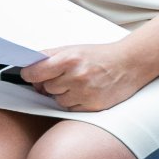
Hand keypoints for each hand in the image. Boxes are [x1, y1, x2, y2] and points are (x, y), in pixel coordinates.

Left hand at [18, 41, 147, 111]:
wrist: (130, 63)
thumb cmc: (101, 56)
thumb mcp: (75, 48)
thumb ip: (49, 57)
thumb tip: (28, 69)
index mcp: (70, 59)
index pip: (34, 73)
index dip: (30, 74)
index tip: (30, 74)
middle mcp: (76, 76)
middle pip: (45, 88)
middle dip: (51, 83)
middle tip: (66, 76)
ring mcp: (84, 93)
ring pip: (57, 100)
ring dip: (64, 94)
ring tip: (79, 83)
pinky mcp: (92, 106)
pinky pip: (70, 109)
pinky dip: (75, 102)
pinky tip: (86, 91)